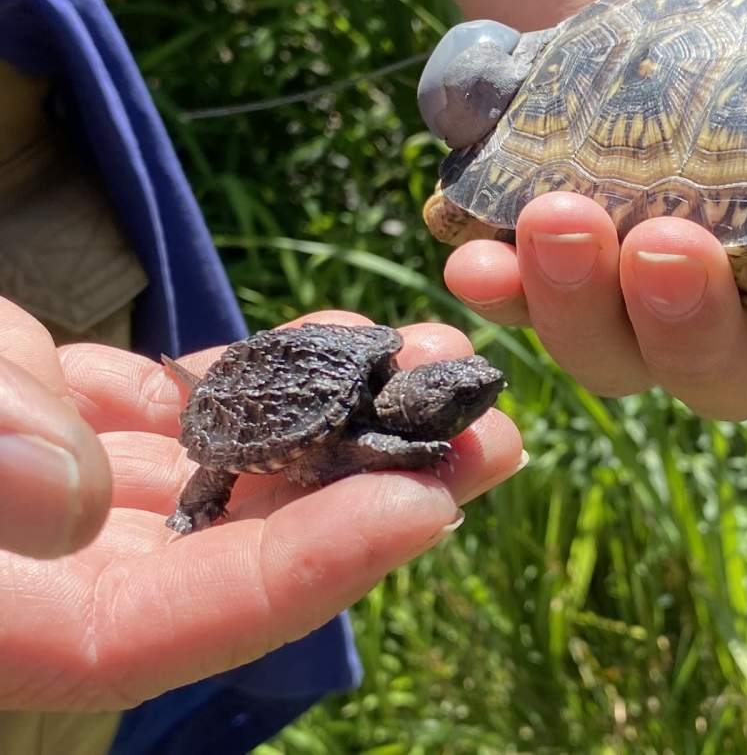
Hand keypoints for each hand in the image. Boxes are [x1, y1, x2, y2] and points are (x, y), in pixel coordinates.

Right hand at [0, 309, 523, 710]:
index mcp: (18, 624)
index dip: (314, 571)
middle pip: (252, 554)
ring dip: (351, 418)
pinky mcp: (87, 426)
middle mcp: (72, 574)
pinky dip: (271, 372)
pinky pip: (199, 408)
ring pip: (244, 470)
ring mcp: (87, 495)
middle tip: (491, 432)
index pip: (185, 624)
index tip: (426, 506)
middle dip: (382, 492)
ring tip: (444, 358)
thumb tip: (77, 496)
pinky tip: (344, 331)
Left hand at [441, 65, 746, 420]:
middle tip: (672, 244)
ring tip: (567, 220)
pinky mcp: (546, 281)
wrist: (656, 46)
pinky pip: (517, 307)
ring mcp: (631, 316)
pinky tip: (473, 251)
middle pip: (724, 376)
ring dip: (578, 300)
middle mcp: (736, 326)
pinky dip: (496, 285)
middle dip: (693, 323)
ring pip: (610, 356)